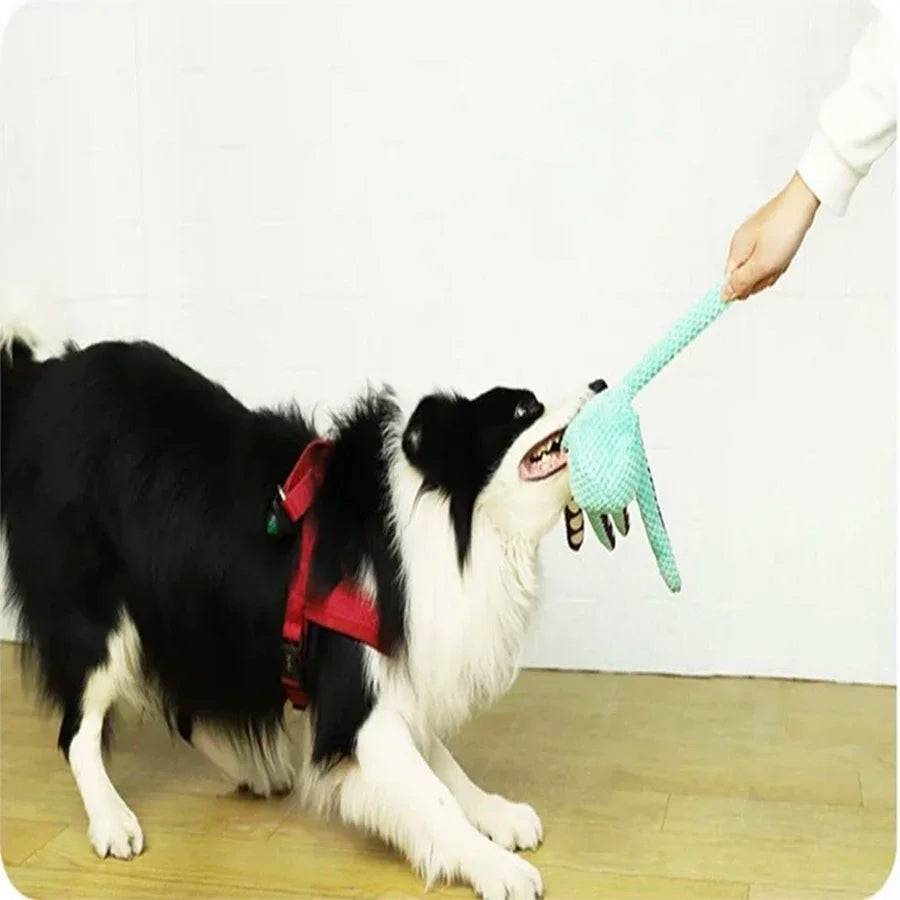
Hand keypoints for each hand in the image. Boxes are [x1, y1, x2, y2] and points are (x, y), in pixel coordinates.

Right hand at [723, 173, 819, 300]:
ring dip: (773, 268)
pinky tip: (787, 251)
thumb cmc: (783, 230)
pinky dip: (779, 257)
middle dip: (761, 277)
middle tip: (774, 268)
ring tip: (783, 258)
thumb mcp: (761, 265)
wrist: (802, 201)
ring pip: (760, 265)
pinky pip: (770, 254)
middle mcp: (741, 244)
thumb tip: (723, 296)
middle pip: (746, 275)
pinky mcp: (767, 233)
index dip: (743, 288)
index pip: (730, 281)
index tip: (757, 287)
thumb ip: (741, 282)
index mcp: (735, 251)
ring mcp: (754, 238)